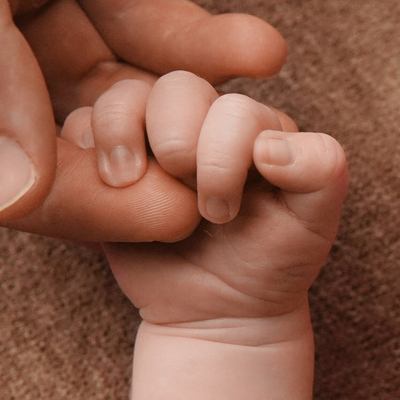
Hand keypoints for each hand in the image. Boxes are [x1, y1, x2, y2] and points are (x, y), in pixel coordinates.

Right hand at [0, 0, 283, 238]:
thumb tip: (3, 192)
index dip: (46, 200)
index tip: (154, 211)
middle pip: (23, 133)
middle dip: (120, 164)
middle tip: (222, 175)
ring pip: (92, 82)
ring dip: (167, 110)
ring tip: (250, 114)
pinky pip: (144, 10)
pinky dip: (201, 38)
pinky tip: (260, 42)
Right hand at [100, 78, 350, 326]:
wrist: (220, 311)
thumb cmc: (273, 261)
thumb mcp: (315, 223)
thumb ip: (321, 172)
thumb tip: (273, 146)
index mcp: (256, 123)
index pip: (234, 107)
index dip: (223, 156)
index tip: (224, 213)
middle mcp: (203, 117)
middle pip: (176, 88)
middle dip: (176, 143)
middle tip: (188, 202)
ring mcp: (151, 136)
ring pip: (122, 96)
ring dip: (121, 135)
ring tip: (127, 183)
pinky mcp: (107, 162)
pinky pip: (78, 128)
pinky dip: (83, 151)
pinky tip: (107, 191)